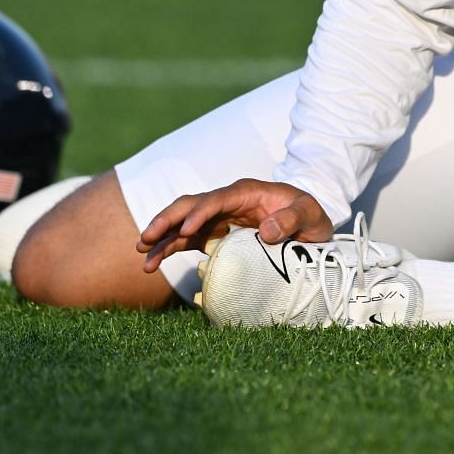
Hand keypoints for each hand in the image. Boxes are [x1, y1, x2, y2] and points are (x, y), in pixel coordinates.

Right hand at [136, 178, 331, 273]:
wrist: (309, 222)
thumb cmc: (310, 214)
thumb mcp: (310, 215)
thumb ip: (292, 219)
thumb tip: (265, 231)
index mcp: (246, 192)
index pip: (217, 199)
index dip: (200, 213)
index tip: (187, 230)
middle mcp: (227, 201)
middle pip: (190, 205)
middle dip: (168, 219)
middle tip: (147, 238)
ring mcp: (218, 217)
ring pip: (183, 222)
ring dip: (162, 236)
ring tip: (142, 255)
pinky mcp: (215, 233)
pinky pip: (187, 239)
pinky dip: (170, 248)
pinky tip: (153, 262)